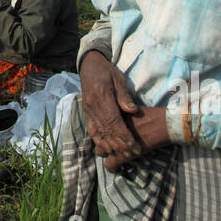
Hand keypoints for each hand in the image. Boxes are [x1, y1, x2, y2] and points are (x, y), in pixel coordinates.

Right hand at [80, 50, 143, 171]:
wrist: (89, 65)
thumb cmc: (106, 71)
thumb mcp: (118, 78)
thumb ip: (124, 96)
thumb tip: (133, 111)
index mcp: (101, 96)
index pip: (113, 121)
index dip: (123, 135)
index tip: (134, 145)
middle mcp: (92, 106)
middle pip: (106, 130)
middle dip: (120, 144)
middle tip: (132, 154)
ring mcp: (88, 110)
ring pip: (98, 133)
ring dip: (110, 146)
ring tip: (122, 155)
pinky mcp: (87, 113)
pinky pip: (92, 130)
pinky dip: (99, 141)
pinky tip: (107, 148)